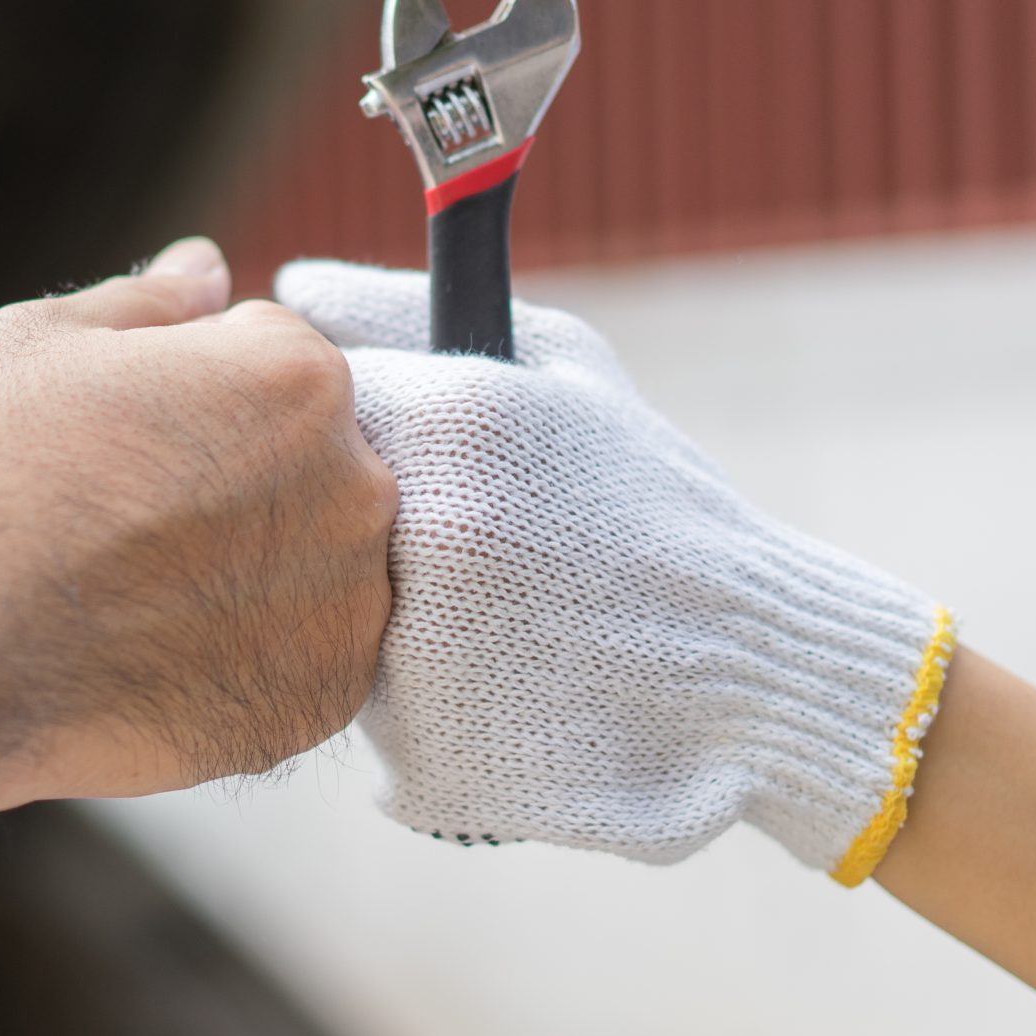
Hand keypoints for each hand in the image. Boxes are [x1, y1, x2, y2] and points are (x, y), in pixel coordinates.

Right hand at [0, 237, 396, 813]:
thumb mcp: (35, 347)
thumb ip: (144, 301)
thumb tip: (206, 267)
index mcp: (298, 375)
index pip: (275, 359)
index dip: (193, 394)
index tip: (126, 442)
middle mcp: (356, 484)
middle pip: (313, 458)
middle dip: (241, 475)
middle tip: (130, 520)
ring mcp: (351, 599)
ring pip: (317, 559)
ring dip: (256, 564)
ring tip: (143, 593)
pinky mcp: (330, 696)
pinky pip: (310, 654)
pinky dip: (255, 651)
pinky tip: (167, 650)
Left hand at [274, 260, 953, 883]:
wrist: (752, 672)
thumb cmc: (650, 500)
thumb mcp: (561, 366)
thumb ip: (407, 310)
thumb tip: (288, 281)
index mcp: (449, 424)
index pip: (291, 405)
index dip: (324, 431)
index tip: (380, 449)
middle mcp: (417, 539)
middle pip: (283, 518)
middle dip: (331, 523)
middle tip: (448, 544)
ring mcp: (416, 655)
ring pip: (306, 620)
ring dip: (361, 614)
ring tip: (482, 614)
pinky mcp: (417, 753)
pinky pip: (351, 709)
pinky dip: (399, 694)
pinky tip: (483, 679)